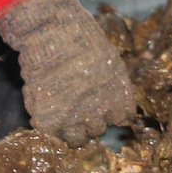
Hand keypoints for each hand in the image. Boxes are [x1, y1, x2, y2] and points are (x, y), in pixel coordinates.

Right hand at [0, 0, 135, 144]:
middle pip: (98, 130)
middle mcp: (99, 115)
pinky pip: (52, 134)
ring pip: (77, 140)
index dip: (111, 111)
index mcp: (119, 100)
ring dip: (71, 128)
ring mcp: (73, 121)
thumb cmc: (82, 39)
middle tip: (78, 101)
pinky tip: (48, 107)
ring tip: (63, 109)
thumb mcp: (112, 61)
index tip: (102, 102)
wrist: (51, 32)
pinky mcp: (48, 121)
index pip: (123, 119)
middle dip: (90, 119)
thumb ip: (117, 89)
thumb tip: (120, 112)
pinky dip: (50, 124)